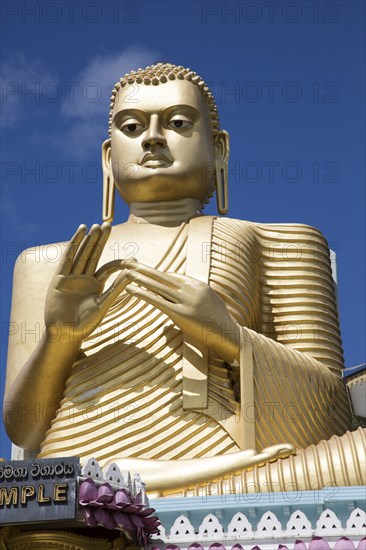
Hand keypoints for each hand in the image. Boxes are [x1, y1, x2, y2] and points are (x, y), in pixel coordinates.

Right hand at [44, 223, 127, 344]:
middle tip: (108, 225)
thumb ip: (116, 288)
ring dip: (89, 240)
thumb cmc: (86, 324)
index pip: (108, 268)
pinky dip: (74, 244)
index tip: (132, 257)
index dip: (118, 261)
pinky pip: (68, 257)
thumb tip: (131, 273)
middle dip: (100, 240)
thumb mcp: (104, 304)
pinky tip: (81, 232)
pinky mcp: (59, 278)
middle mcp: (84, 279)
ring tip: (96, 226)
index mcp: (96, 286)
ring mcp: (71, 277)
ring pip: (81, 254)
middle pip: (93, 255)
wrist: (65, 334)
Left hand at [125, 263, 239, 362]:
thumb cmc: (219, 323)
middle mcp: (191, 290)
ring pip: (158, 286)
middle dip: (143, 268)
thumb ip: (195, 297)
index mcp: (198, 285)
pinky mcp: (181, 314)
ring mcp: (186, 301)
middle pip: (162, 276)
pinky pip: (158, 301)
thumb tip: (182, 296)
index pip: (172, 277)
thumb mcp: (209, 303)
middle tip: (128, 262)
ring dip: (140, 278)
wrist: (229, 335)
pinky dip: (143, 294)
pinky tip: (132, 290)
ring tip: (126, 272)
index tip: (142, 269)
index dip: (156, 274)